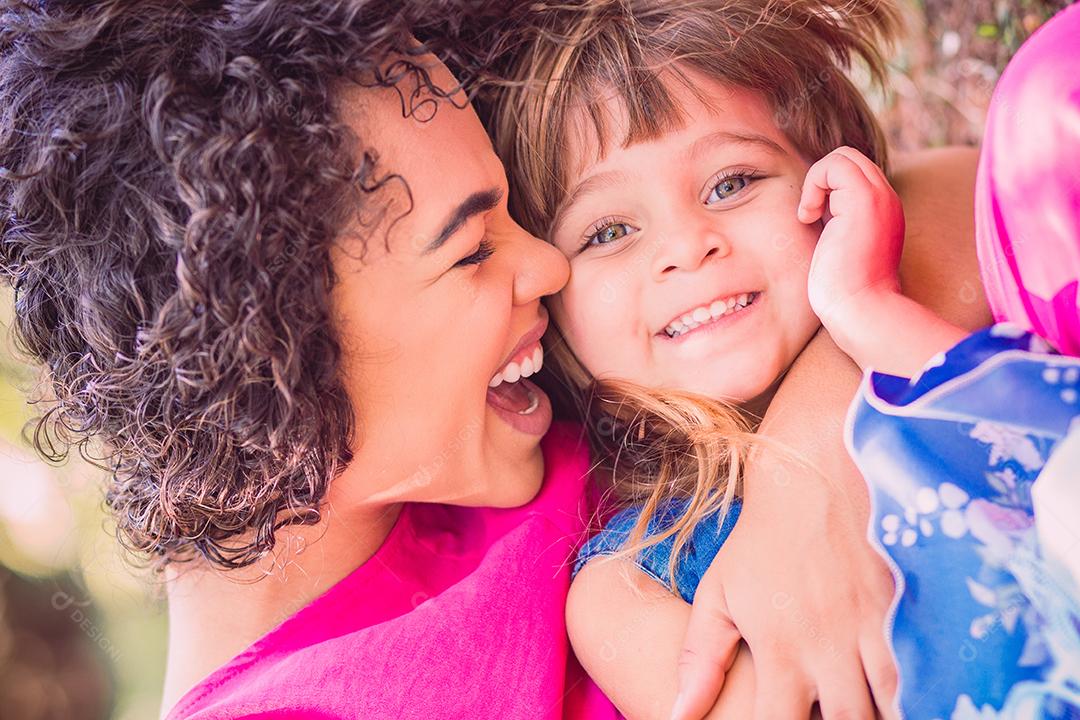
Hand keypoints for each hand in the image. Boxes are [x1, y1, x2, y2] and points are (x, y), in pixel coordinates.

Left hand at [671, 331, 898, 719]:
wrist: (813, 466)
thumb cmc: (760, 536)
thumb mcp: (719, 593)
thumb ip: (701, 658)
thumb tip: (679, 714)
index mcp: (780, 648)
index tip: (785, 719)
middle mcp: (829, 645)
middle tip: (833, 709)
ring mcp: (875, 625)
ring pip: (895, 704)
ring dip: (885, 711)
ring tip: (869, 700)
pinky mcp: (912, 603)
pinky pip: (932, 667)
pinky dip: (926, 685)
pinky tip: (918, 686)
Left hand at [798, 146, 904, 337]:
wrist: (861, 309)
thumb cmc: (844, 292)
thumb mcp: (839, 246)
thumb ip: (836, 222)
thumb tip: (815, 208)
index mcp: (882, 210)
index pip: (853, 172)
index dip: (827, 186)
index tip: (816, 218)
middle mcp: (886, 199)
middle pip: (849, 157)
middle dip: (820, 180)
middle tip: (812, 215)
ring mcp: (879, 197)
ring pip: (842, 156)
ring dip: (816, 181)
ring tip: (811, 215)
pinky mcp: (864, 201)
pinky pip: (834, 164)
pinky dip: (813, 184)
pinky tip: (809, 216)